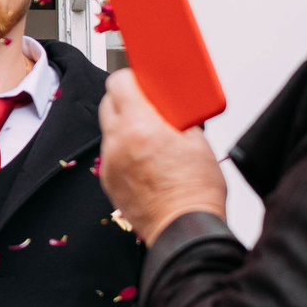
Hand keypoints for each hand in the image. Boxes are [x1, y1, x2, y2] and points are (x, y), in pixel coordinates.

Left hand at [98, 70, 225, 243]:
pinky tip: (145, 159)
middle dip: (126, 99)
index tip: (142, 82)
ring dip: (125, 126)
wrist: (184, 229)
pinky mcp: (108, 181)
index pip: (119, 82)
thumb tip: (169, 101)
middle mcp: (119, 142)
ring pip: (109, 129)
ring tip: (151, 137)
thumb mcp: (197, 140)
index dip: (132, 78)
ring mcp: (110, 163)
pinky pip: (111, 154)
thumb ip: (177, 114)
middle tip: (148, 106)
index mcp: (140, 126)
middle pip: (108, 103)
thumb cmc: (195, 191)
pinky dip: (123, 150)